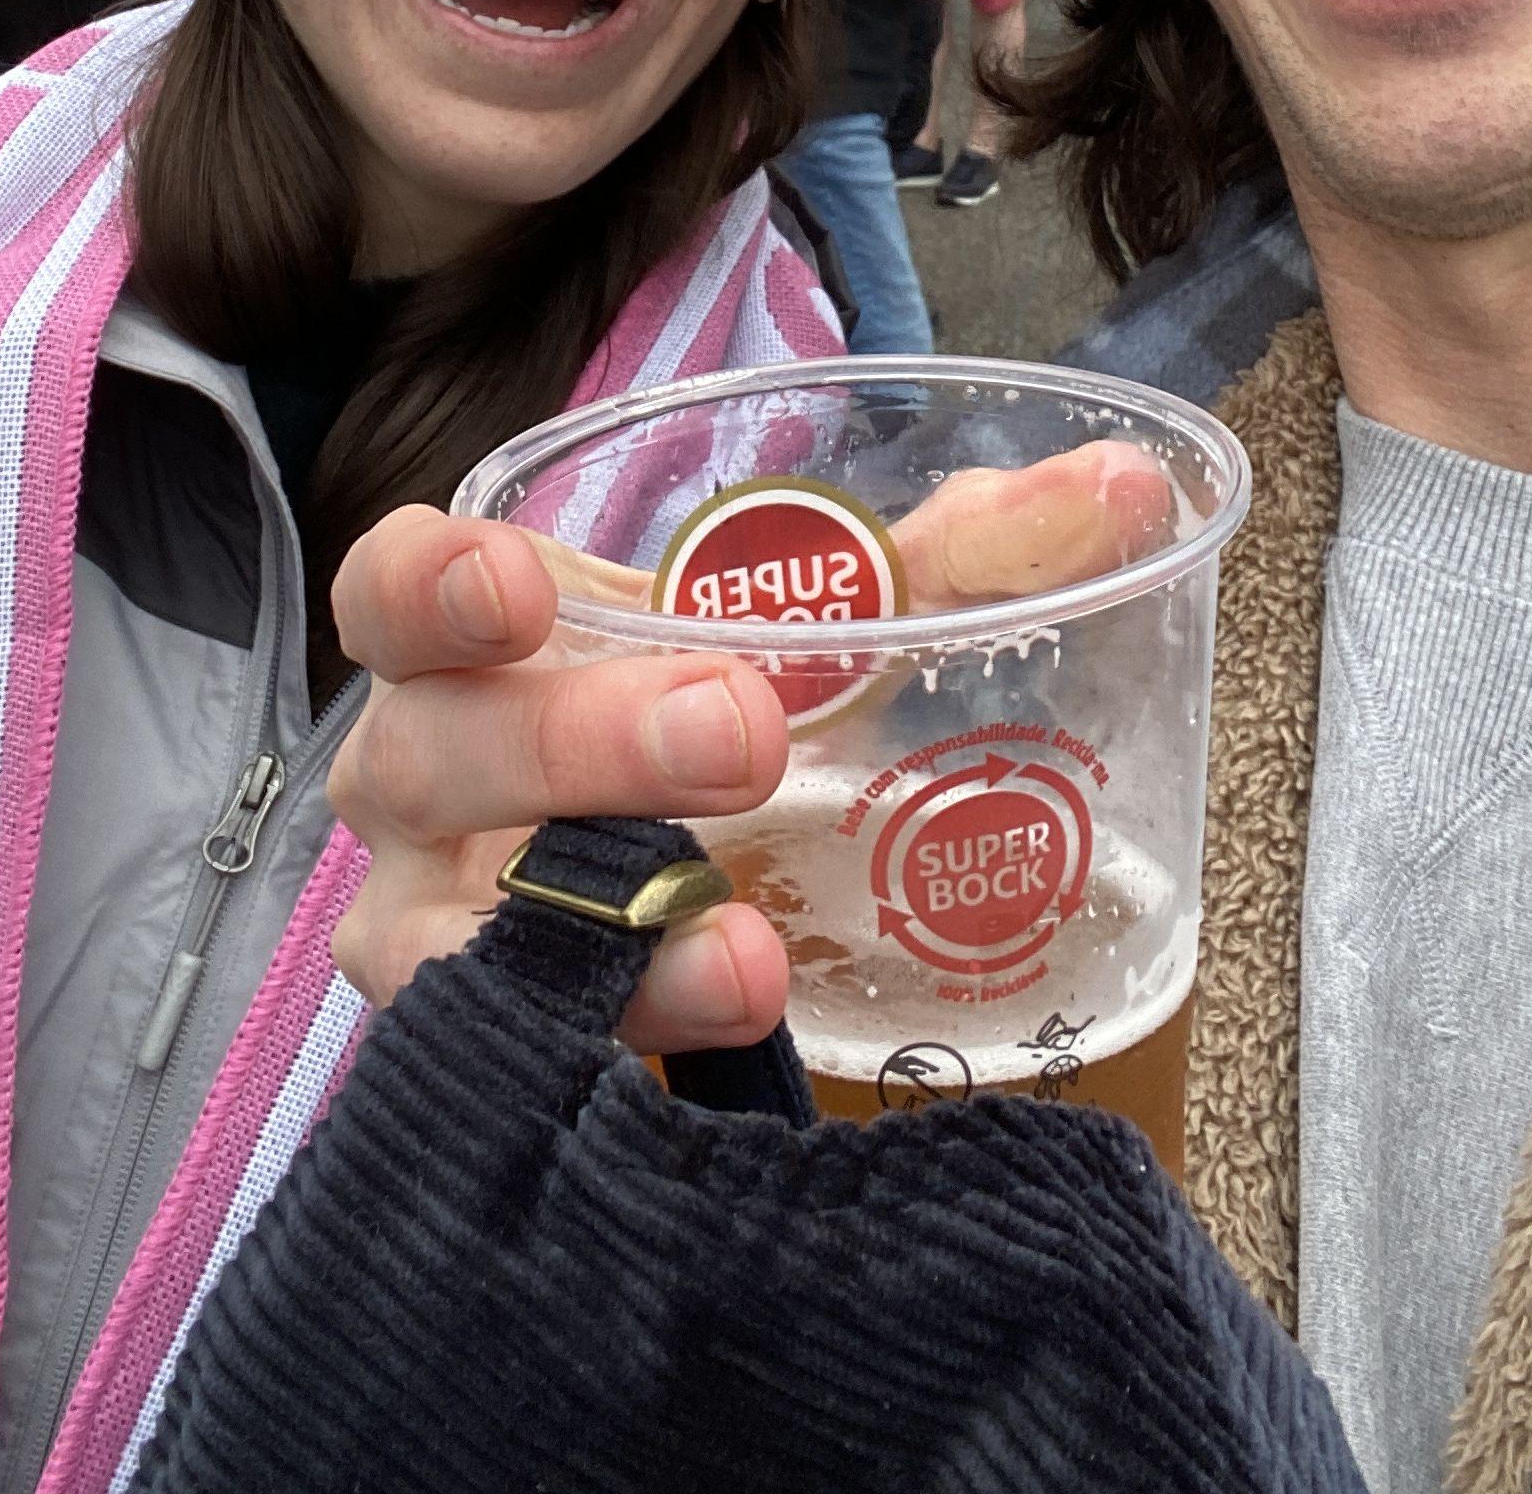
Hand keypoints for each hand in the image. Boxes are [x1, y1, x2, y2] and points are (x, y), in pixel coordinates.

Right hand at [326, 445, 1173, 1044]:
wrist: (746, 897)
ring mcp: (440, 922)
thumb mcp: (855, 622)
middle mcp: (432, 776)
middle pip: (437, 749)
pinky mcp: (493, 1047)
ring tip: (746, 941)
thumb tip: (1138, 479)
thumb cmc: (757, 713)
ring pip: (447, 926)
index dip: (431, 586)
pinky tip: (729, 1011)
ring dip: (602, 920)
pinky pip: (514, 1052)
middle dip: (582, 738)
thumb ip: (980, 550)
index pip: (394, 589)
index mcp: (490, 639)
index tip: (518, 589)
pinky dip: (619, 1028)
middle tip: (745, 729)